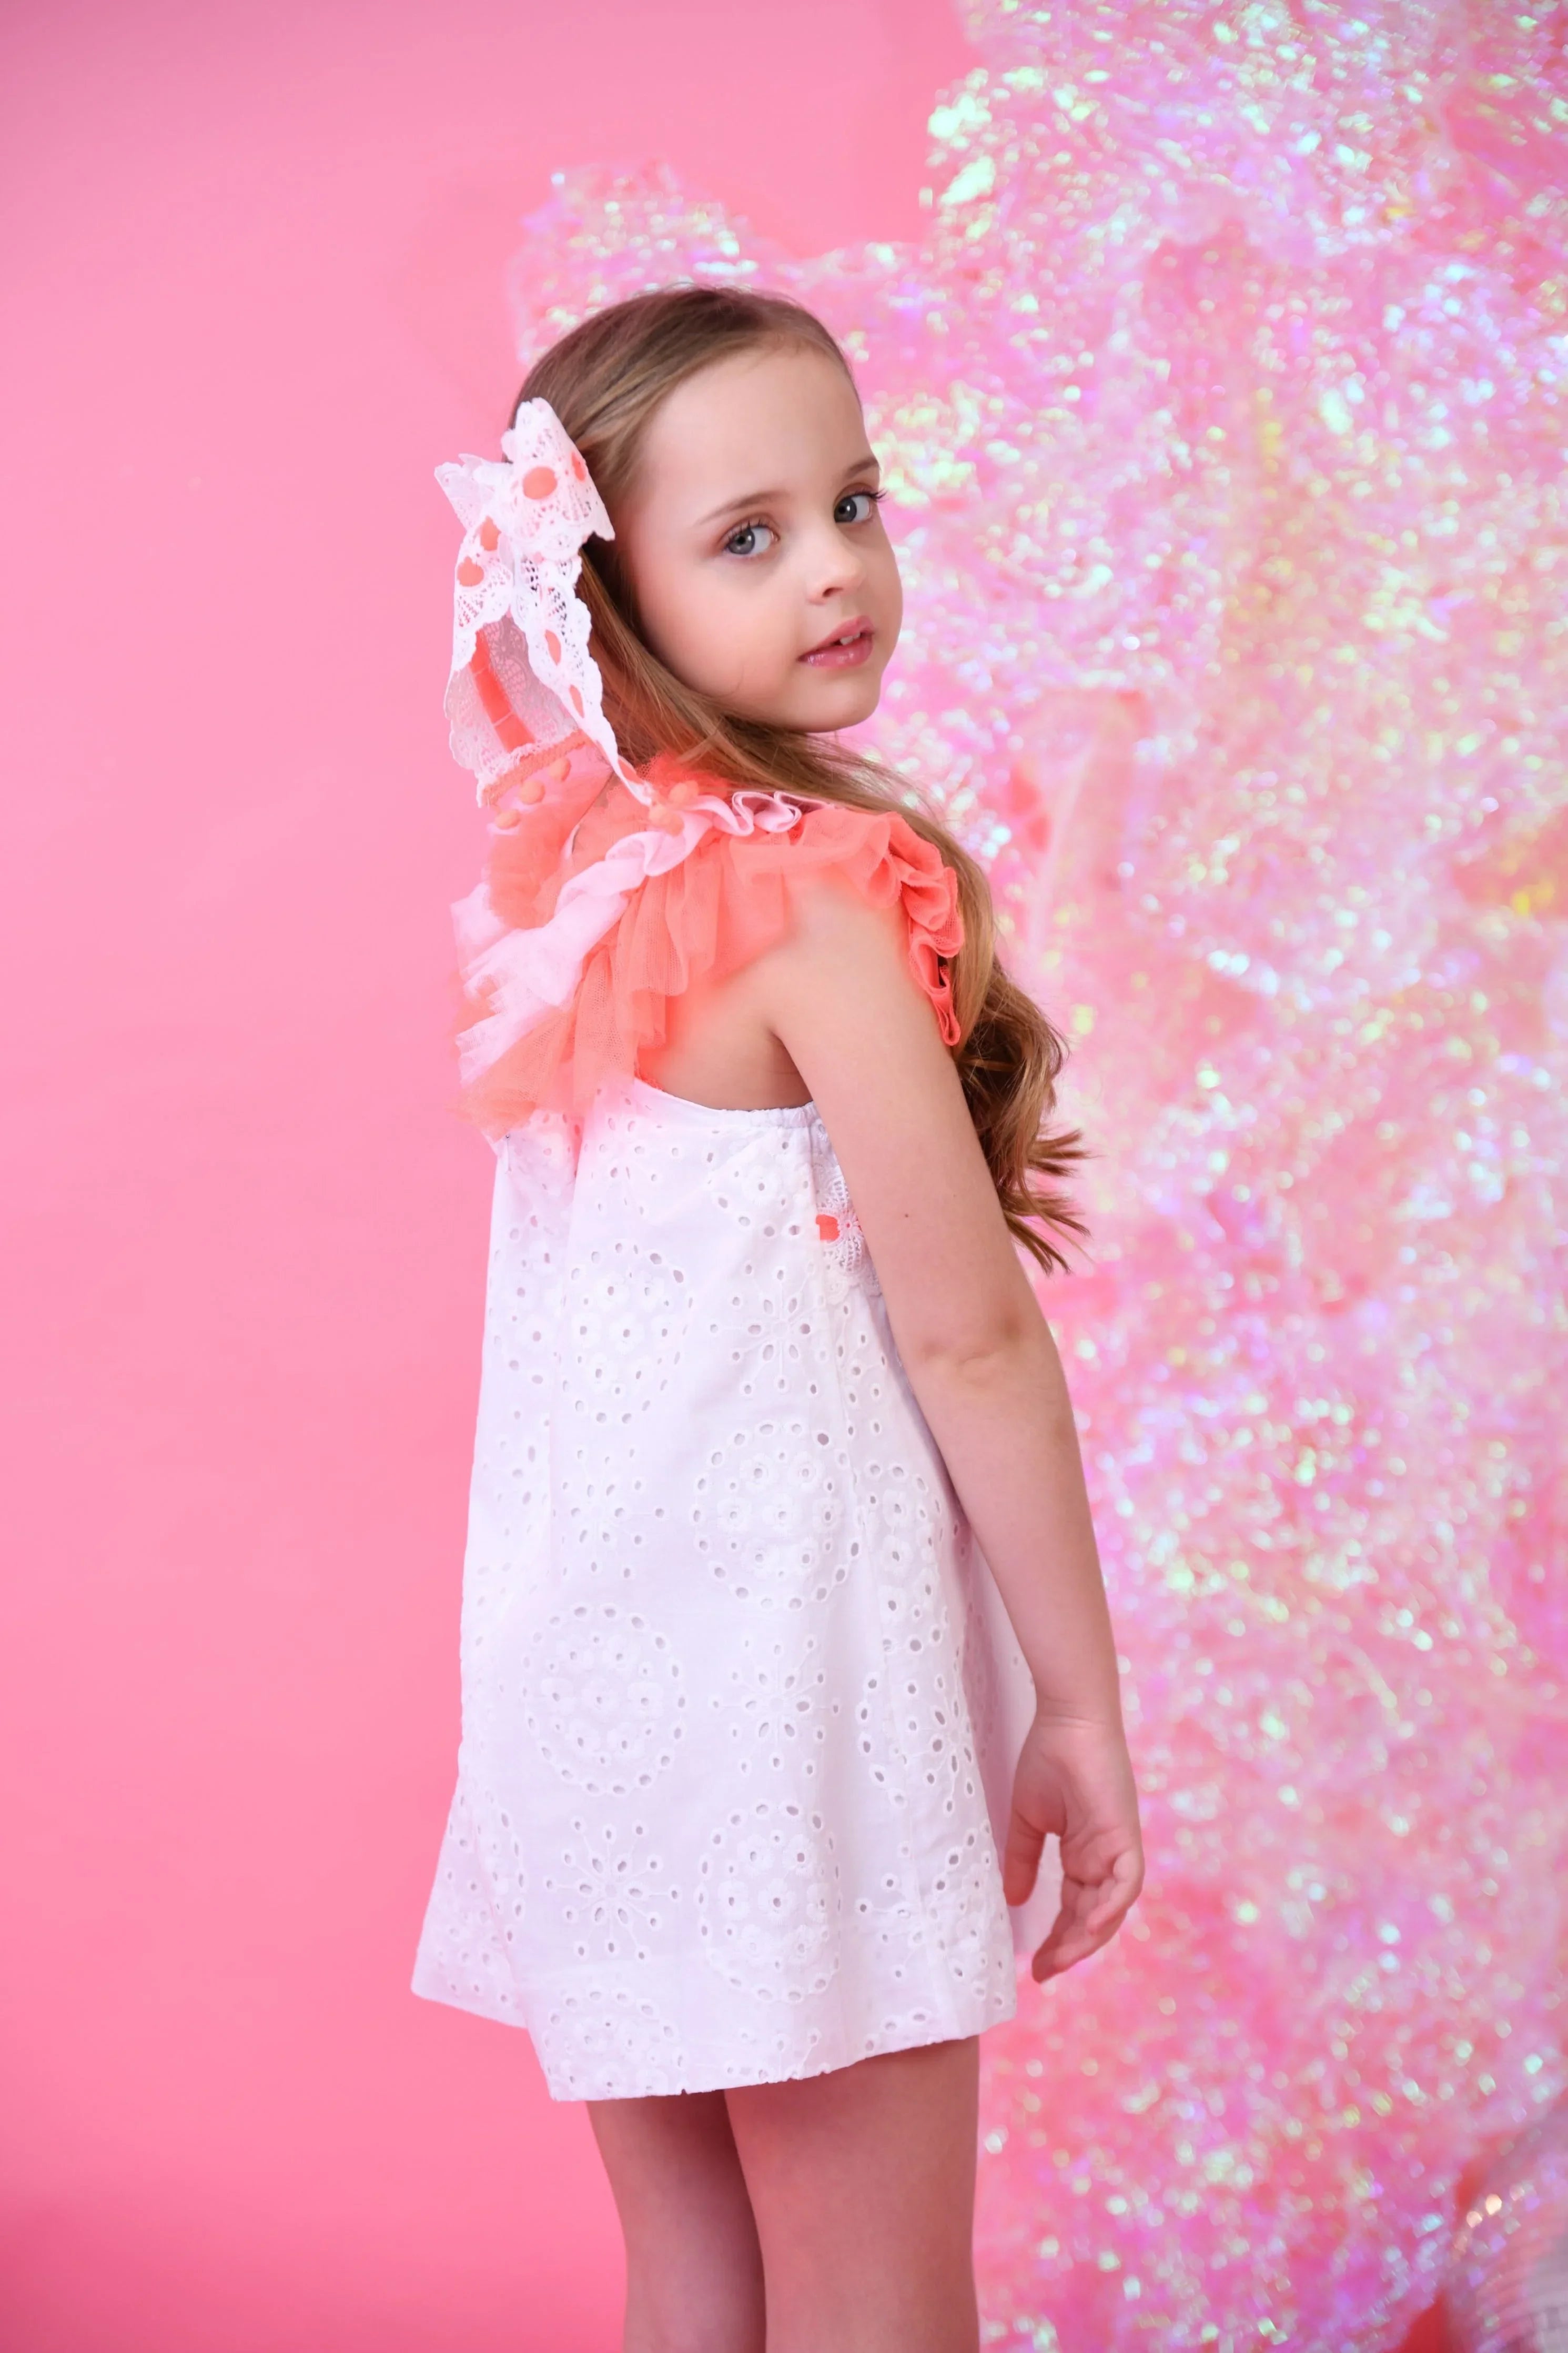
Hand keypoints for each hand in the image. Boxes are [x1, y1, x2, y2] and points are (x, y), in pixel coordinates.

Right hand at [1004, 1712, 1143, 1981]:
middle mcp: (1105, 1856)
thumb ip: (1023, 1860)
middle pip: (1093, 1916)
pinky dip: (1112, 1907)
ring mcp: (1118, 1847)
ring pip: (1111, 1907)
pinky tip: (1091, 1927)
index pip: (1074, 1908)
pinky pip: (1127, 1882)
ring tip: (1060, 1959)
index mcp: (1084, 1853)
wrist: (1067, 1720)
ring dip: (1088, 1937)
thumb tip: (1013, 1900)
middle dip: (1070, 1948)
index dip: (1057, 1938)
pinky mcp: (1126, 1835)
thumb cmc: (1048, 1758)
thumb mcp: (1028, 1819)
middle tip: (1044, 1972)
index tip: (1035, 1965)